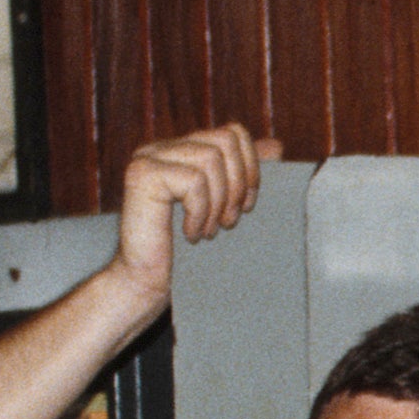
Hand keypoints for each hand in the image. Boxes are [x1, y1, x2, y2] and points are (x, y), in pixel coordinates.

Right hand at [112, 125, 275, 295]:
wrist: (146, 285)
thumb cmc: (187, 255)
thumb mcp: (225, 209)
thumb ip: (244, 175)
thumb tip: (276, 147)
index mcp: (181, 152)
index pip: (233, 134)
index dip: (251, 167)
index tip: (247, 205)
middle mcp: (162, 148)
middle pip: (225, 140)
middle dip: (239, 184)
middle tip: (229, 221)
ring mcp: (149, 158)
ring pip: (210, 158)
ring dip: (219, 201)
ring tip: (210, 230)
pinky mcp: (142, 175)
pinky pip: (193, 180)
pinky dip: (200, 212)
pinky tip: (191, 234)